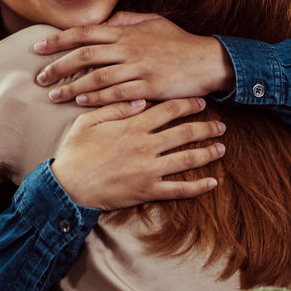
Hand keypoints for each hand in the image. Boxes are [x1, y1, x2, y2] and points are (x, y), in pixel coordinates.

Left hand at [33, 12, 233, 105]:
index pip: (84, 33)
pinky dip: (96, 99)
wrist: (209, 60)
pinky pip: (116, 94)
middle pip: (84, 55)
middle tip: (40, 78)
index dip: (58, 40)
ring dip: (72, 87)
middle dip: (58, 66)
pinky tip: (80, 103)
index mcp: (126, 32)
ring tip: (54, 96)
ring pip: (97, 77)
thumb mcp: (152, 22)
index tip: (38, 48)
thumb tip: (103, 22)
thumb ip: (125, 20)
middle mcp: (128, 48)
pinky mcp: (149, 87)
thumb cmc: (178, 42)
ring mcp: (139, 68)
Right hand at [52, 97, 225, 209]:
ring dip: (208, 153)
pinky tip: (212, 182)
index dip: (188, 104)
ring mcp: (150, 170)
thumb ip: (115, 108)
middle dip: (206, 127)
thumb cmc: (74, 152)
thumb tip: (141, 100)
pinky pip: (180, 189)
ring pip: (188, 159)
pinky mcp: (148, 190)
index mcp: (132, 126)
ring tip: (221, 148)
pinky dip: (198, 187)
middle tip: (220, 125)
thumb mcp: (88, 122)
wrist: (69, 186)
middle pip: (185, 133)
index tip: (201, 101)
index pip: (168, 110)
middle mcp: (146, 146)